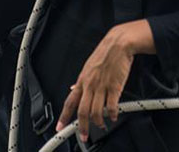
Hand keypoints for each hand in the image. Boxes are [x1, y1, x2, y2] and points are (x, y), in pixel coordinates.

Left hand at [55, 22, 141, 141]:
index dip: (64, 116)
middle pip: (82, 111)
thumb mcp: (88, 66)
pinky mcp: (114, 87)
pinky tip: (113, 117)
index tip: (60, 127)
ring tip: (101, 126)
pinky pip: (111, 106)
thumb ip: (81, 80)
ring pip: (96, 111)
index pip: (70, 101)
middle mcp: (90, 85)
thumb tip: (73, 87)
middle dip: (81, 126)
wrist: (118, 43)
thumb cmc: (105, 53)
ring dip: (98, 122)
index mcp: (82, 80)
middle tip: (83, 135)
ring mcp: (102, 87)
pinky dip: (112, 114)